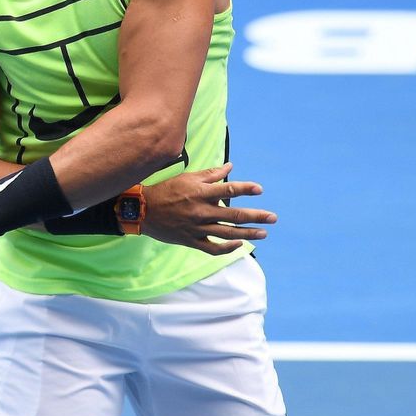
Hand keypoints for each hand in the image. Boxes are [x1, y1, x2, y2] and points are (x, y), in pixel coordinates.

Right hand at [142, 163, 276, 254]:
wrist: (142, 210)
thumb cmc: (166, 190)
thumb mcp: (188, 177)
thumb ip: (211, 174)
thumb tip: (231, 167)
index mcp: (201, 193)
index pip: (229, 190)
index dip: (246, 189)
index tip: (259, 190)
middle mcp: (201, 211)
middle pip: (235, 215)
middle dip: (257, 217)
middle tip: (273, 218)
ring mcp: (197, 227)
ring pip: (228, 233)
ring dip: (248, 234)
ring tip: (264, 233)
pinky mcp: (191, 240)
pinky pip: (213, 248)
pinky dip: (227, 247)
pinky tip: (238, 244)